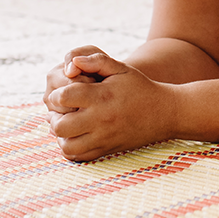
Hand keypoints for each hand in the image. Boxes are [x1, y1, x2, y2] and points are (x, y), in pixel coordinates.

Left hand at [44, 49, 179, 161]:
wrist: (164, 113)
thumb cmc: (139, 87)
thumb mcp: (121, 68)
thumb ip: (96, 61)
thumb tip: (72, 62)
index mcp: (102, 97)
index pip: (63, 97)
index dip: (57, 94)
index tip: (64, 92)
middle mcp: (101, 120)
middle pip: (60, 125)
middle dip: (54, 116)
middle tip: (61, 110)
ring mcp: (103, 138)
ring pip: (66, 145)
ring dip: (60, 134)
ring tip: (66, 123)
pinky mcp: (106, 150)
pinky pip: (78, 156)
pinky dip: (70, 147)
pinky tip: (75, 135)